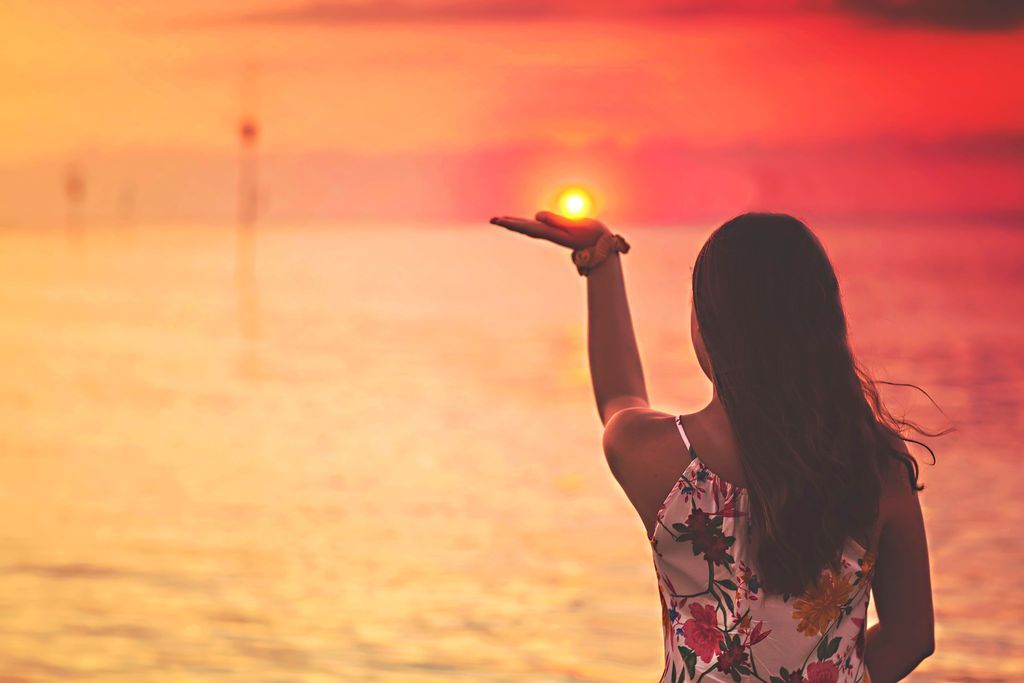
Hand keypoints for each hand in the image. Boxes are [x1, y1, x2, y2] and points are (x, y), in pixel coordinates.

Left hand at [490, 211, 610, 249]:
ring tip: (502, 220)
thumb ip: (556, 220)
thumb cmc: (592, 235)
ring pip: (530, 227)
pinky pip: (539, 227)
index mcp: (550, 232)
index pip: (526, 226)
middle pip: (524, 227)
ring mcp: (554, 233)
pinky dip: (528, 223)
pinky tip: (525, 222)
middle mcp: (549, 233)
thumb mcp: (575, 225)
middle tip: (492, 219)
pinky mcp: (559, 232)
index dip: (511, 223)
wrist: (603, 247)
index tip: (498, 221)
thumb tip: (536, 216)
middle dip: (508, 223)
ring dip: (515, 223)